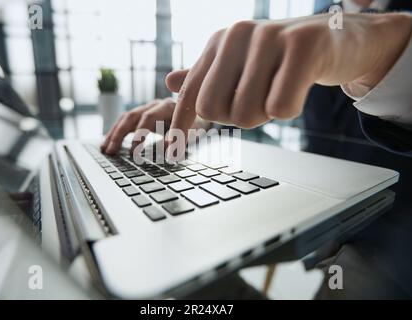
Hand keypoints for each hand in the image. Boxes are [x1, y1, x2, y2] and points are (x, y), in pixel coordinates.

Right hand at [101, 98, 211, 153]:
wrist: (198, 115)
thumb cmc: (195, 126)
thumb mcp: (190, 133)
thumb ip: (179, 140)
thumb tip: (168, 151)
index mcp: (167, 106)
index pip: (148, 117)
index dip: (139, 134)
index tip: (133, 152)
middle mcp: (154, 104)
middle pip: (131, 116)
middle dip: (120, 135)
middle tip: (111, 152)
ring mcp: (147, 108)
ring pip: (125, 119)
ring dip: (114, 134)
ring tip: (105, 150)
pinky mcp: (142, 115)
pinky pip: (125, 123)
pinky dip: (115, 133)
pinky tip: (107, 144)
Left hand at [166, 13, 411, 149]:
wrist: (338, 40)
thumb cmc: (283, 59)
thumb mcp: (241, 65)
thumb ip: (207, 76)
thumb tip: (168, 82)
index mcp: (219, 42)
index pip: (189, 94)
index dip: (179, 126)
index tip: (172, 152)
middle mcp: (237, 34)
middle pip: (213, 110)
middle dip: (236, 117)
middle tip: (259, 100)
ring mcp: (269, 37)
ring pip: (246, 113)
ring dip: (265, 114)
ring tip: (280, 89)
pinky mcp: (303, 46)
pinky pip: (280, 109)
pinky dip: (290, 109)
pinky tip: (299, 88)